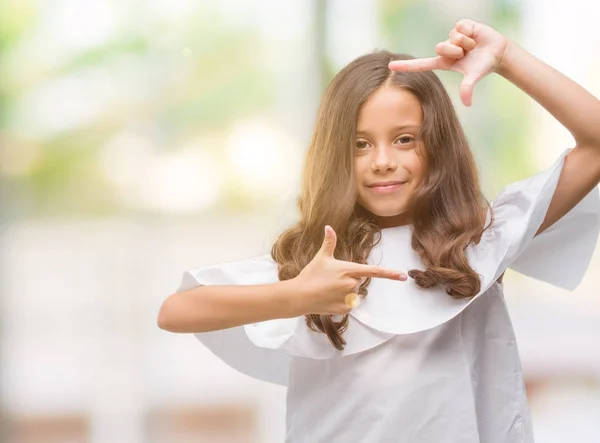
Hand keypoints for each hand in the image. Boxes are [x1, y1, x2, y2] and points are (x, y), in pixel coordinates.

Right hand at [292, 225, 406, 315]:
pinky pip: (348, 305)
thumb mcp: (321, 257)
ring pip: (353, 294)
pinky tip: (328, 300)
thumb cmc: (311, 274)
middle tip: (331, 280)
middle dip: (347, 280)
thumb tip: (328, 227)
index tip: (403, 276)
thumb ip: (329, 242)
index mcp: (349, 270)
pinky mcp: (344, 310)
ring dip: (344, 292)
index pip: (374, 271)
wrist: (299, 295)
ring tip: (328, 290)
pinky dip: (340, 303)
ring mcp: (349, 298)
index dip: (390, 274)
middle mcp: (352, 284)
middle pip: (357, 281)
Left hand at [388, 18, 508, 106]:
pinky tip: (474, 34)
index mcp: (443, 62)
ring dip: (465, 41)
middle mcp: (444, 49)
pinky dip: (470, 31)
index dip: (406, 66)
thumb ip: (468, 88)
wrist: (497, 52)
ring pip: (452, 36)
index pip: (421, 65)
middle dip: (456, 50)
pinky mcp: (460, 25)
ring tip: (472, 45)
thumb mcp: (474, 76)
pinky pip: (460, 26)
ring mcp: (451, 37)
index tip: (390, 67)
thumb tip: (467, 103)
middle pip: (440, 47)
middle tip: (465, 52)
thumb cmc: (483, 66)